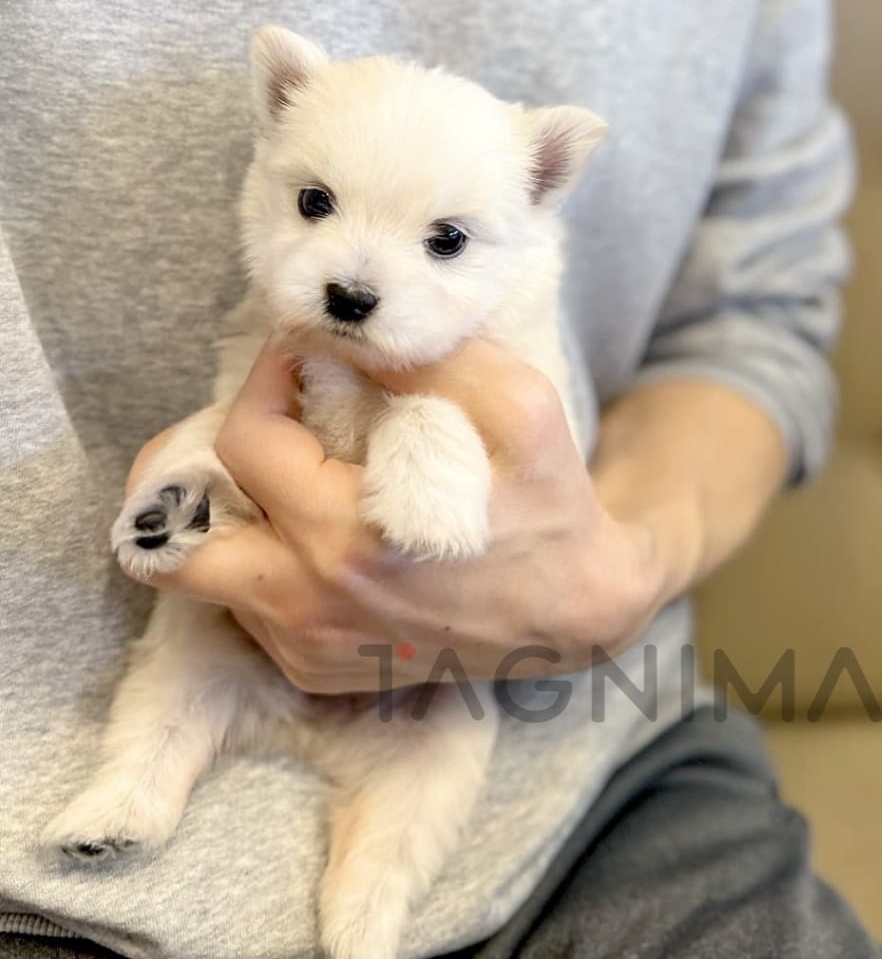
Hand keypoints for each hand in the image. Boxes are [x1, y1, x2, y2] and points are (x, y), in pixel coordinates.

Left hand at [125, 342, 667, 693]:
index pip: (246, 440)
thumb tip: (348, 334)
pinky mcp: (320, 671)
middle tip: (269, 425)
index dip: (266, 378)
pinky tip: (317, 531)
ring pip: (205, 579)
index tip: (305, 356)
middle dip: (203, 466)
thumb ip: (426, 360)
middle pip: (179, 538)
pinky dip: (263, 565)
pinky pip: (248, 614)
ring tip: (282, 477)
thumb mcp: (516, 406)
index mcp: (346, 535)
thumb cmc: (548, 502)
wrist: (577, 610)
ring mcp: (309, 646)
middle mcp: (310, 602)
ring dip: (230, 518)